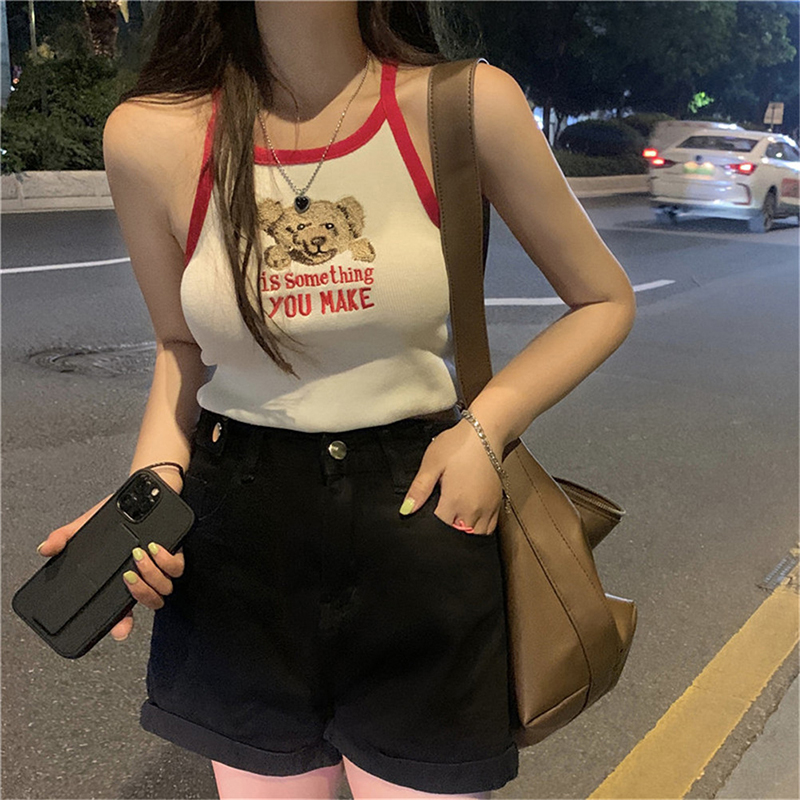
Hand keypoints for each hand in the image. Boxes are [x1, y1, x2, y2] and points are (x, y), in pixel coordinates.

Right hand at [36, 472, 186, 641]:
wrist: (143, 492)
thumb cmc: (117, 514)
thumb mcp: (87, 526)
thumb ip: (66, 538)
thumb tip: (45, 549)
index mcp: (124, 579)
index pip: (124, 610)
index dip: (122, 624)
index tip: (119, 632)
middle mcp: (145, 576)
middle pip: (151, 602)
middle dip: (140, 594)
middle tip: (127, 576)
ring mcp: (162, 566)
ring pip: (165, 587)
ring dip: (151, 575)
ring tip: (138, 556)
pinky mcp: (177, 551)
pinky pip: (177, 567)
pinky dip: (166, 560)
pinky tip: (154, 548)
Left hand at [399, 419, 504, 534]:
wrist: (485, 432)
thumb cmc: (457, 445)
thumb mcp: (431, 463)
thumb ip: (419, 489)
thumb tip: (406, 510)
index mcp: (454, 501)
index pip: (440, 527)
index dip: (431, 524)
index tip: (428, 513)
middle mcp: (473, 509)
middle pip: (457, 534)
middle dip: (447, 529)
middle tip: (440, 512)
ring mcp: (488, 507)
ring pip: (475, 534)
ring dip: (463, 531)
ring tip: (453, 516)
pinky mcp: (497, 502)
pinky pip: (489, 527)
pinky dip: (479, 528)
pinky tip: (469, 516)